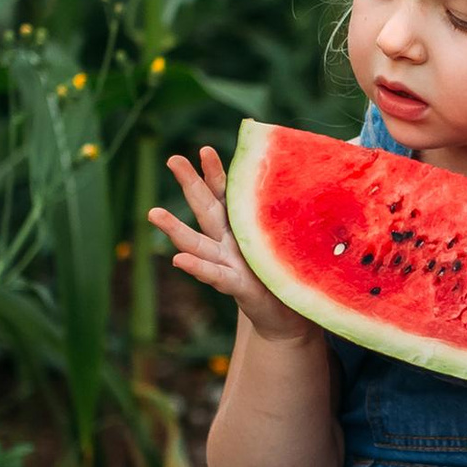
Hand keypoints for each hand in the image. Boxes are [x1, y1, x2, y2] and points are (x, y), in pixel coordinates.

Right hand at [148, 147, 312, 345]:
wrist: (288, 316)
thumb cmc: (287, 273)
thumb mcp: (291, 239)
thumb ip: (290, 217)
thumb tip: (312, 180)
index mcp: (242, 226)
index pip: (226, 194)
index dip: (215, 173)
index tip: (204, 150)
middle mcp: (229, 242)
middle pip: (206, 209)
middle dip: (189, 184)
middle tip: (172, 160)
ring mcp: (228, 264)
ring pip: (198, 243)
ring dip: (175, 228)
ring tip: (154, 213)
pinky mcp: (236, 287)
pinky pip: (215, 275)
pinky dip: (197, 268)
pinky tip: (178, 260)